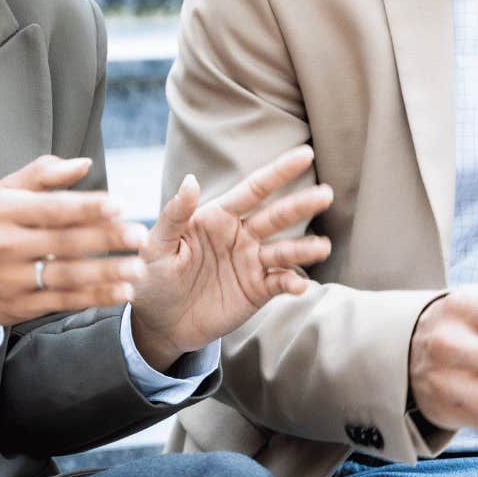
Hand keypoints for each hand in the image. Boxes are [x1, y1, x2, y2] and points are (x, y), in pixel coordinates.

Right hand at [0, 156, 147, 331]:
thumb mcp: (2, 193)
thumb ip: (43, 174)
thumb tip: (84, 163)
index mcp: (4, 211)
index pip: (52, 208)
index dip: (88, 207)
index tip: (120, 204)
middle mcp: (6, 245)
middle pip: (64, 242)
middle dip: (106, 240)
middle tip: (140, 236)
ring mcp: (13, 279)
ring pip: (67, 275)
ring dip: (106, 273)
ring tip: (138, 269)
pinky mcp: (20, 306)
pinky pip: (63, 301)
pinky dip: (95, 298)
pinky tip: (121, 293)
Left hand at [127, 145, 334, 370]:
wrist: (158, 323)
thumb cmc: (151, 277)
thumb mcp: (156, 246)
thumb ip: (175, 215)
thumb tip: (191, 180)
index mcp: (218, 217)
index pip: (254, 189)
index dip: (279, 171)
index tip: (305, 153)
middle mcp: (241, 235)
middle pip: (277, 216)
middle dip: (301, 204)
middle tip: (326, 194)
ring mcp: (251, 263)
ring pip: (285, 250)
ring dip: (305, 248)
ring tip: (323, 247)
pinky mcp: (257, 291)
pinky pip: (280, 283)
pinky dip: (292, 283)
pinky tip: (300, 286)